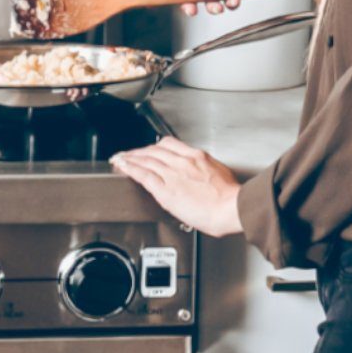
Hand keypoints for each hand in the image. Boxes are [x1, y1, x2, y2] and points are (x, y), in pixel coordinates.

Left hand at [111, 137, 243, 237]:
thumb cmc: (230, 197)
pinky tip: (123, 167)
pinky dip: (130, 169)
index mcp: (196, 157)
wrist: (231, 208)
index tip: (148, 149)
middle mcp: (182, 162)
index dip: (154, 146)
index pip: (168, 144)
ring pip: (146, 160)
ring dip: (130, 158)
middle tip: (129, 154)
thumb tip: (200, 175)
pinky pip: (143, 175)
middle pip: (154, 150)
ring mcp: (173, 174)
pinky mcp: (166, 190)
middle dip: (139, 152)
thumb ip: (204, 170)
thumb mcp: (219, 173)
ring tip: (120, 159)